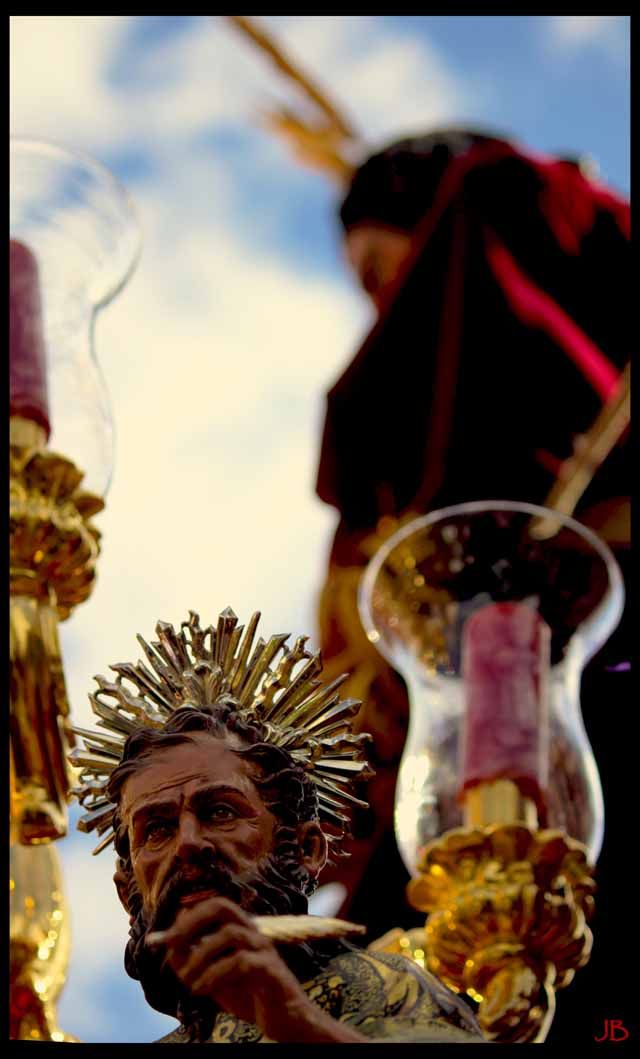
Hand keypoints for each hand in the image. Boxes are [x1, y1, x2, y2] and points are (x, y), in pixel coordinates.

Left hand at [147, 897, 364, 1042]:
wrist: (284, 1020)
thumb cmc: (250, 995)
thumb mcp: (214, 978)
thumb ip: (195, 961)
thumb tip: (168, 946)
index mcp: (240, 930)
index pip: (212, 906)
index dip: (186, 918)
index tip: (163, 939)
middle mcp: (252, 932)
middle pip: (223, 906)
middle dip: (193, 921)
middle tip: (172, 943)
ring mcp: (263, 948)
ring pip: (229, 933)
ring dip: (201, 955)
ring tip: (187, 981)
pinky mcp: (270, 969)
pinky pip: (241, 962)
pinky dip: (215, 975)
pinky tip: (202, 990)